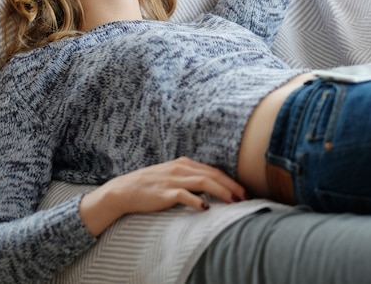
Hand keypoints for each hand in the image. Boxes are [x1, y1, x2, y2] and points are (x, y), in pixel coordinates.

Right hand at [79, 157, 246, 235]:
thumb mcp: (172, 175)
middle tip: (246, 197)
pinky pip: (184, 195)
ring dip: (222, 192)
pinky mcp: (165, 193)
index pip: (213, 170)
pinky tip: (206, 207)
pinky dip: (197, 200)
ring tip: (235, 202)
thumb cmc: (150, 185)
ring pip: (204, 182)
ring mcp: (173, 179)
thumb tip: (211, 186)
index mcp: (184, 163)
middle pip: (213, 175)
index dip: (230, 180)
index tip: (244, 191)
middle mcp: (181, 168)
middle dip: (232, 186)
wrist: (125, 190)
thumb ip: (190, 177)